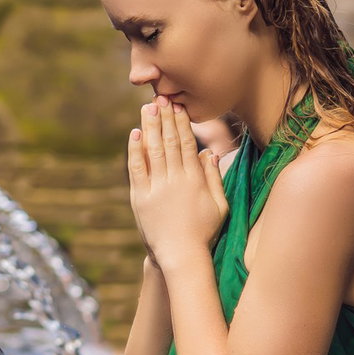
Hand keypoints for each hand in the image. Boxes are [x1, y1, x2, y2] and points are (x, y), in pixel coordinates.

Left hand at [126, 95, 228, 270]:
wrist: (181, 256)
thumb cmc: (204, 232)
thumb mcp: (219, 205)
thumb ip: (214, 178)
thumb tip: (208, 152)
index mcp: (194, 180)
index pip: (187, 144)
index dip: (181, 123)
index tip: (178, 107)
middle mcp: (175, 180)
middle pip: (169, 142)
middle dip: (164, 118)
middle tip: (160, 98)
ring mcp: (157, 188)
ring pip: (153, 151)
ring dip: (150, 127)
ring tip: (147, 107)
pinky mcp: (141, 198)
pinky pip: (137, 169)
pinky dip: (135, 151)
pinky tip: (134, 134)